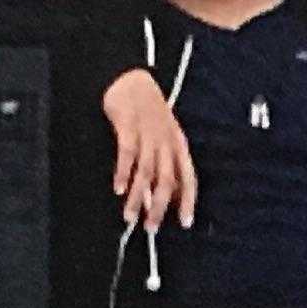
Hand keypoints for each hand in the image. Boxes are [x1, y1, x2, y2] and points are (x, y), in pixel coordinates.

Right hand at [104, 67, 196, 231]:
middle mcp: (166, 142)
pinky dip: (123, 172)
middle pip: (167, 180)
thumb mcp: (159, 139)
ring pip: (146, 172)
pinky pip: (127, 154)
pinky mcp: (129, 126)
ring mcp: (148, 134)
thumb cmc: (147, 112)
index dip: (188, 200)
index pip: (188, 177)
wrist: (131, 80)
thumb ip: (158, 168)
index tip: (186, 222)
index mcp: (178, 145)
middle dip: (160, 207)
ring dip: (138, 196)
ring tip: (130, 216)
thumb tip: (153, 200)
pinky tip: (118, 189)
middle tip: (152, 227)